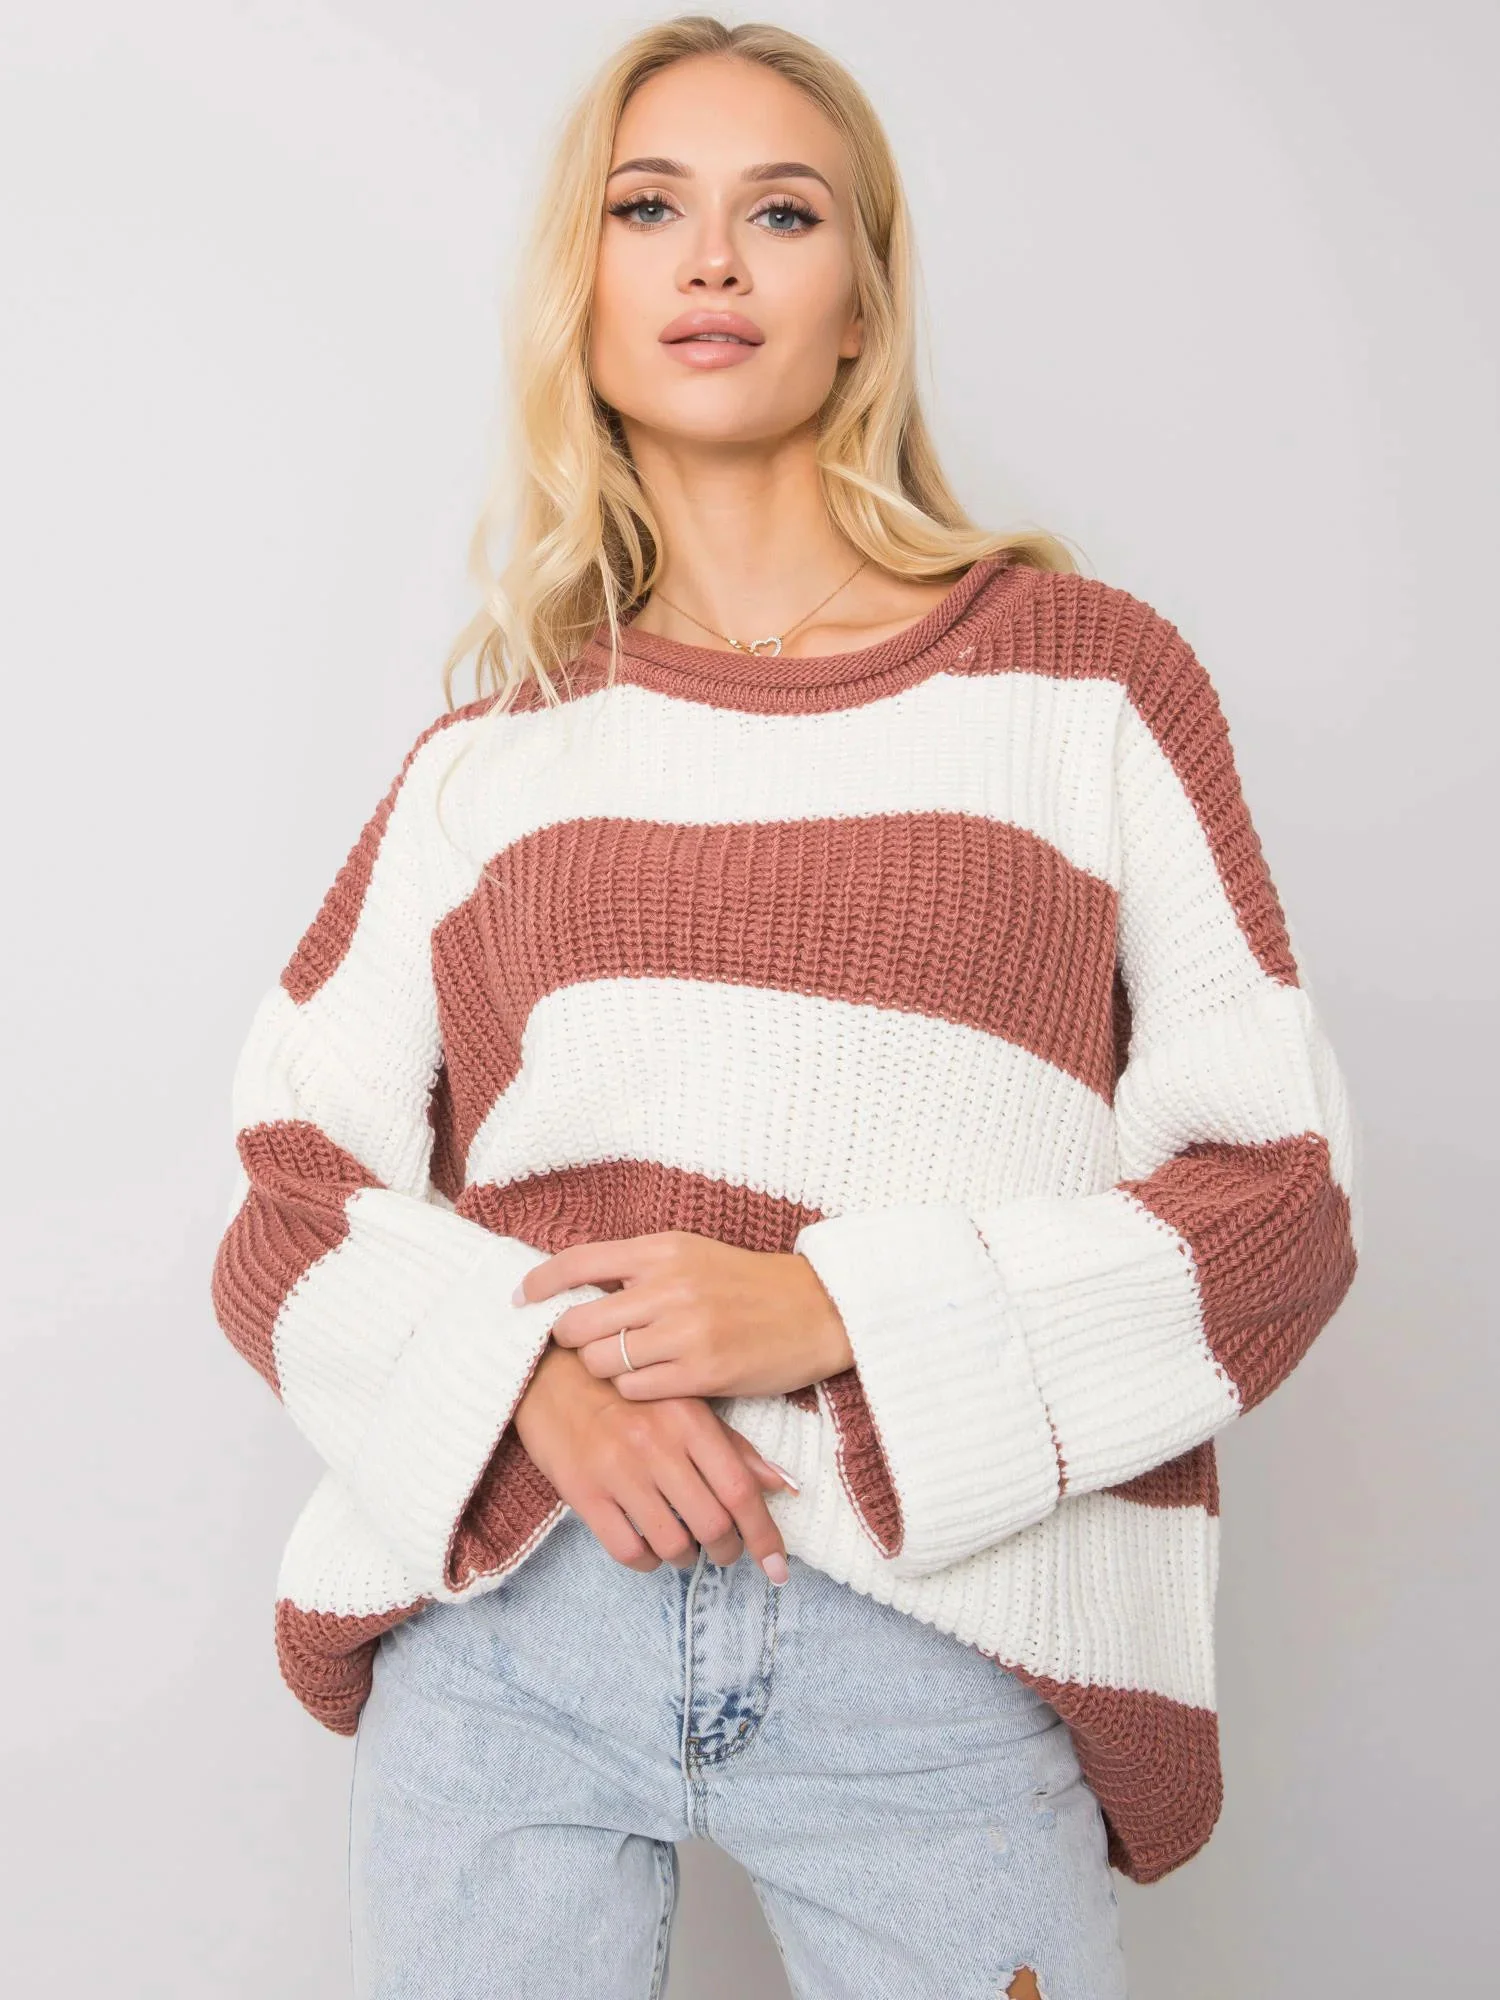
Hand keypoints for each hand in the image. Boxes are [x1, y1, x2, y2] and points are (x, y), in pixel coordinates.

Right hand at [512, 1341, 797, 1580]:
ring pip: (672, 1544)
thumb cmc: (628, 1389)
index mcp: (689, 1421)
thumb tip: (783, 1486)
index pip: (740, 1491)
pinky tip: (649, 1550)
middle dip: (728, 1550)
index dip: (765, 1536)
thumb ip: (733, 1445)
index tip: (778, 1569)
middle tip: (726, 1551)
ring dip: (688, 1557)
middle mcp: (657, 1447)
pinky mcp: (583, 1493)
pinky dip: (647, 1561)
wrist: (551, 1373)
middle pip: (712, 1524)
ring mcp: (618, 1471)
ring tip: (687, 1548)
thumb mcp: (685, 1403)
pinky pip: (627, 1550)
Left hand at [513, 1231, 853, 1400]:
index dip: (539, 1283)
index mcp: (662, 1250)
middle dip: (570, 1339)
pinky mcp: (701, 1373)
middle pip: (578, 1322)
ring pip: (602, 1361)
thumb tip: (576, 1284)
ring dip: (604, 1368)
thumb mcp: (692, 1256)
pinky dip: (634, 1390)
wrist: (816, 1310)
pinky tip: (654, 1382)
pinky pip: (634, 1389)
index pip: (578, 1262)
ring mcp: (684, 1331)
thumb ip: (639, 1267)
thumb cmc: (747, 1284)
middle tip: (580, 1346)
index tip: (520, 1299)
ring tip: (625, 1365)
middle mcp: (668, 1286)